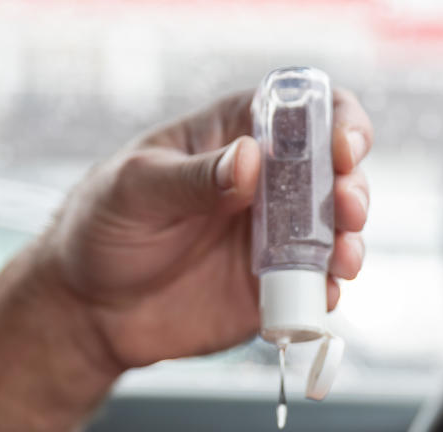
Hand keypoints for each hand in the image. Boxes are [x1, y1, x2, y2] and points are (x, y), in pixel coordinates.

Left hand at [30, 87, 373, 370]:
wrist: (88, 307)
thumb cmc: (103, 226)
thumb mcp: (137, 189)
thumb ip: (194, 177)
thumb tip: (250, 159)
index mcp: (235, 136)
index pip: (303, 112)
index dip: (337, 121)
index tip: (343, 148)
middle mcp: (265, 184)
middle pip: (334, 173)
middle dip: (354, 186)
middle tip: (347, 208)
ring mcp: (272, 238)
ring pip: (336, 231)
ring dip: (351, 240)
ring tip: (343, 257)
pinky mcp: (271, 288)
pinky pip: (314, 286)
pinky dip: (329, 289)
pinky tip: (324, 292)